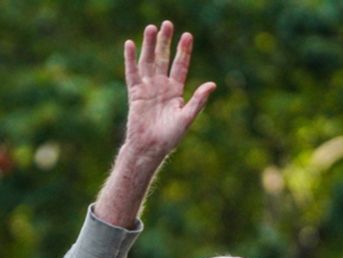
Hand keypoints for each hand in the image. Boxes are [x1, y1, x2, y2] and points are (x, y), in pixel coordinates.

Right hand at [122, 21, 215, 161]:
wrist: (150, 148)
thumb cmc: (169, 138)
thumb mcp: (187, 118)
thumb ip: (198, 101)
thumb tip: (212, 85)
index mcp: (175, 92)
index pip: (180, 66)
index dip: (183, 51)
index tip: (187, 36)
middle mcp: (161, 87)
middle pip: (164, 59)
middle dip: (166, 42)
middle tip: (168, 23)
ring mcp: (148, 89)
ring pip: (148, 62)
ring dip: (150, 45)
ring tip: (151, 28)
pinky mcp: (135, 93)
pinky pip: (132, 73)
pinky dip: (130, 59)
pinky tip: (130, 44)